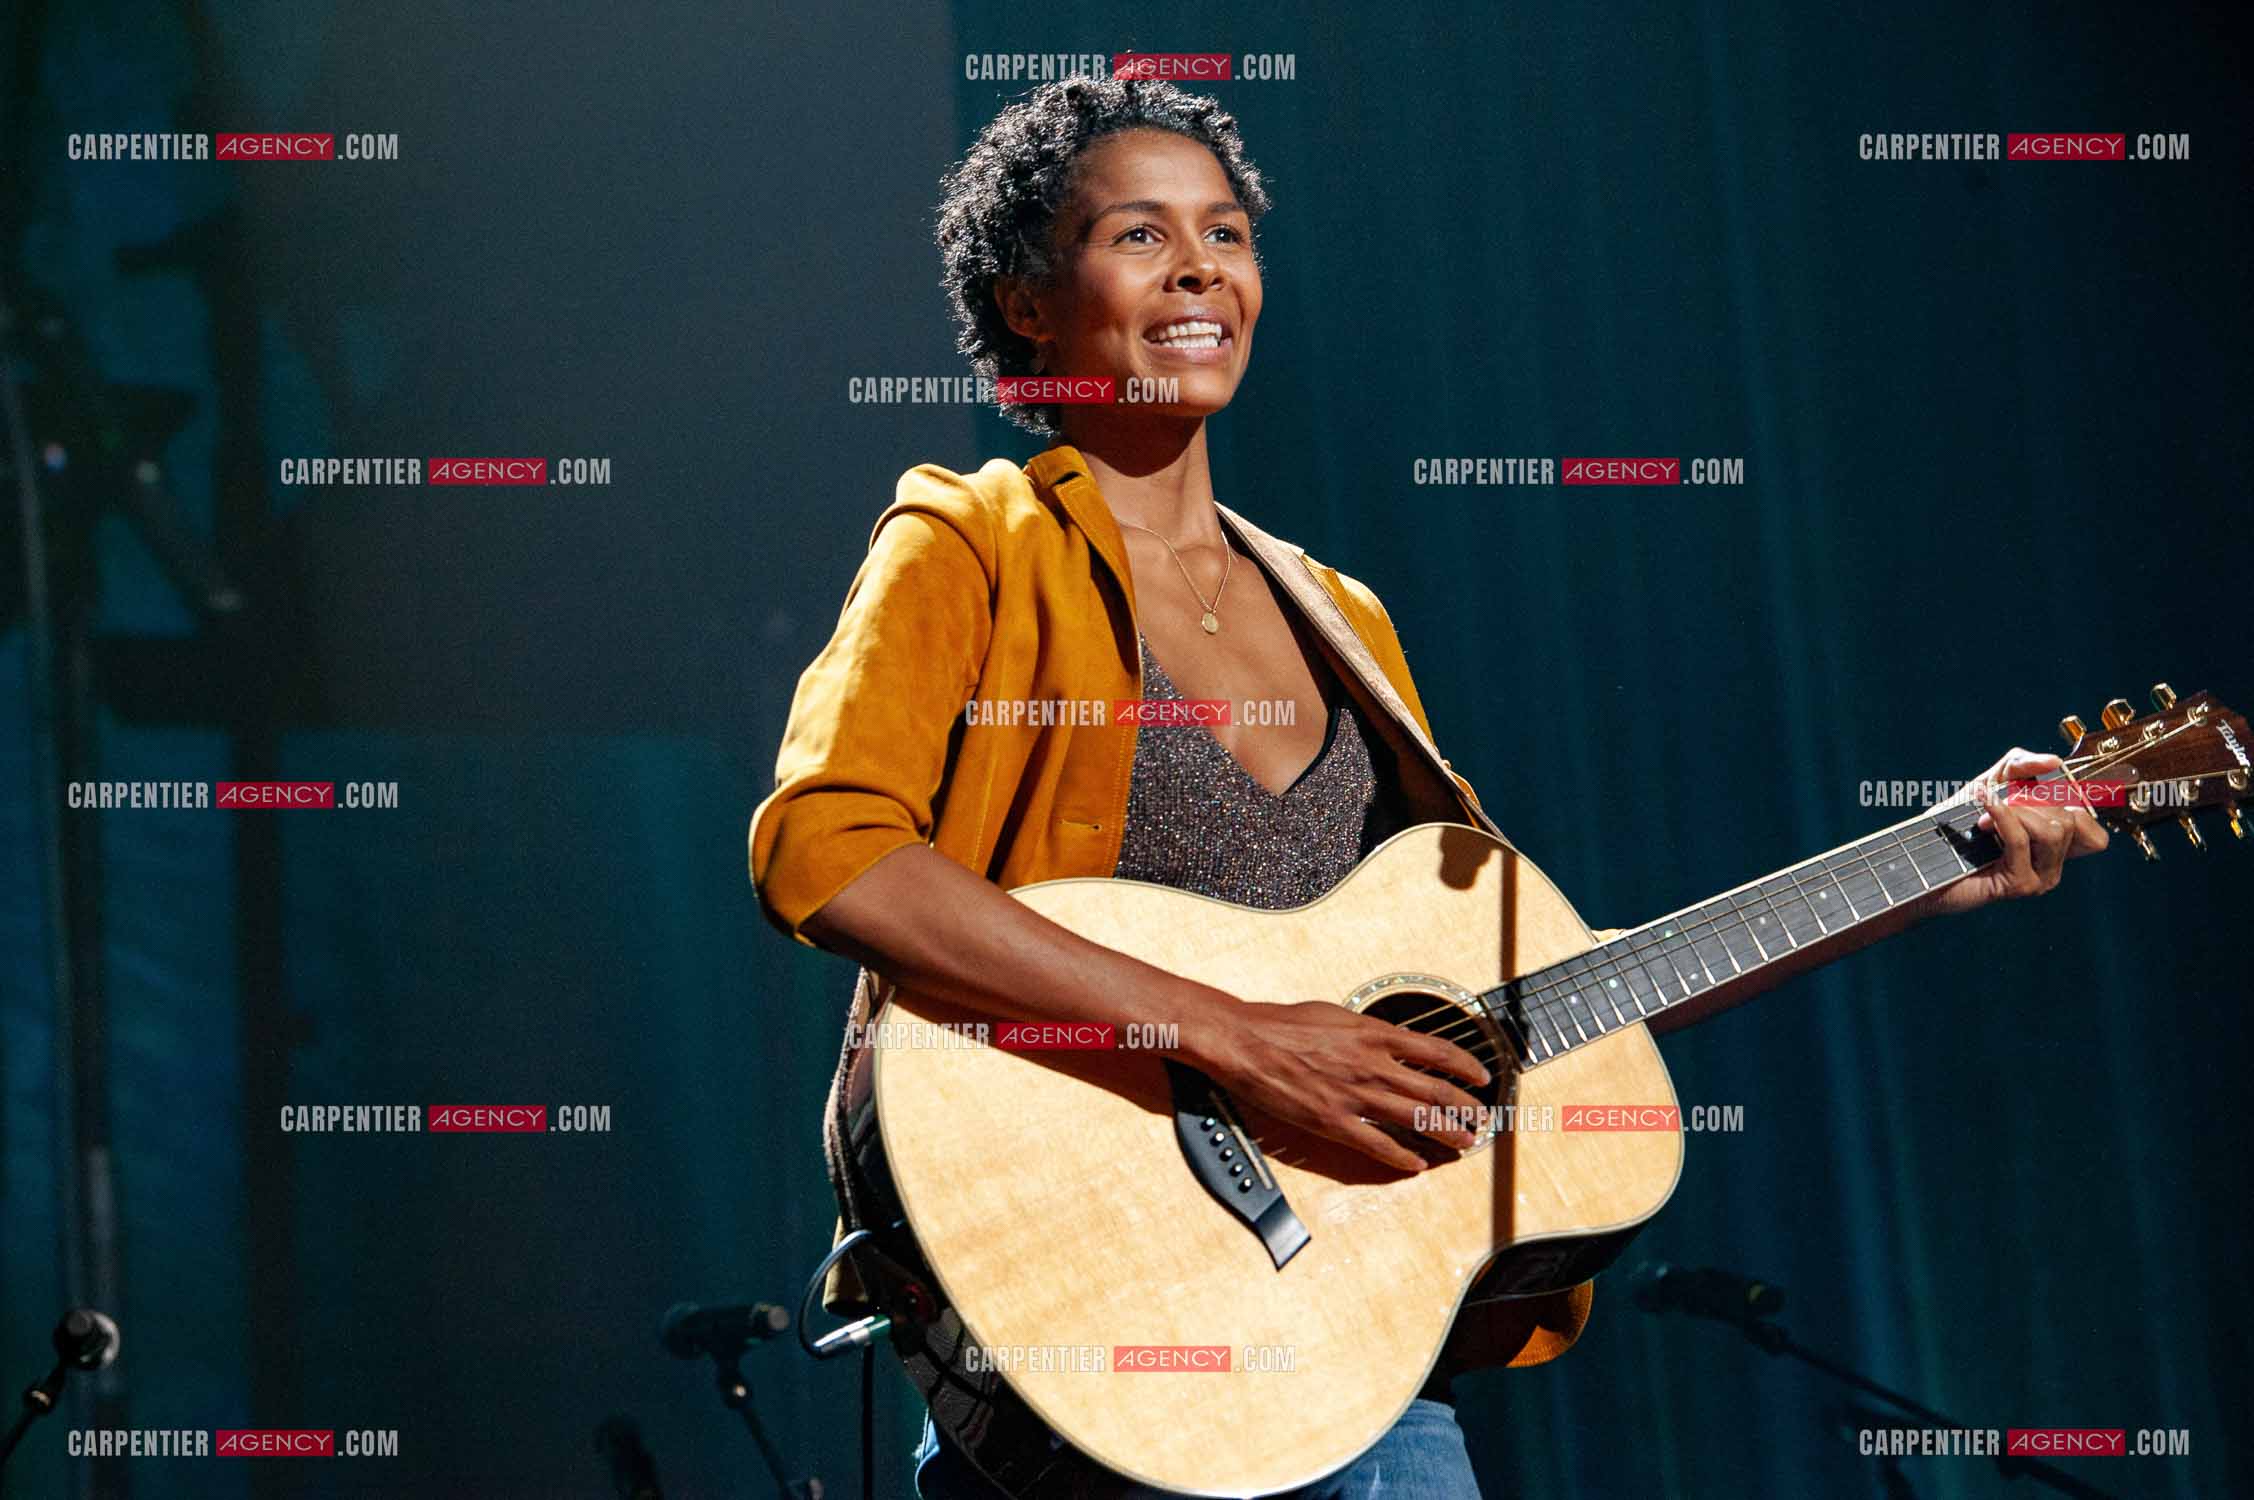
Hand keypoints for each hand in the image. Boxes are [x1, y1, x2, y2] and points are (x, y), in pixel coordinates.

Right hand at [1183, 999, 1492, 1172]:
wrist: (1246, 1042)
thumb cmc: (1283, 1025)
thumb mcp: (1335, 1015)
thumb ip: (1366, 1031)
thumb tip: (1388, 1038)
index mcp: (1374, 1034)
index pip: (1437, 1051)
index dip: (1466, 1066)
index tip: (1482, 1076)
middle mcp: (1372, 1065)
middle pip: (1435, 1090)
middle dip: (1465, 1108)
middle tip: (1482, 1119)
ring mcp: (1355, 1096)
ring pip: (1415, 1118)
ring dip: (1445, 1133)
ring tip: (1465, 1143)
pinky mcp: (1333, 1122)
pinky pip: (1377, 1145)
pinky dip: (1401, 1156)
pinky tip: (1416, 1164)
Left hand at [1922, 748, 2109, 916]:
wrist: (1920, 858)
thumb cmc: (1958, 822)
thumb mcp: (1993, 783)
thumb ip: (2021, 766)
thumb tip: (2054, 761)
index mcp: (2056, 845)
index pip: (2092, 826)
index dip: (2071, 800)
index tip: (2033, 790)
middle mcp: (2054, 865)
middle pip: (2070, 820)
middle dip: (2029, 802)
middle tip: (1996, 805)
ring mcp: (2040, 879)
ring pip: (2053, 830)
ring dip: (2014, 812)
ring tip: (1983, 818)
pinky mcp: (2020, 885)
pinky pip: (2022, 839)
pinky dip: (2001, 817)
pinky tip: (1981, 815)